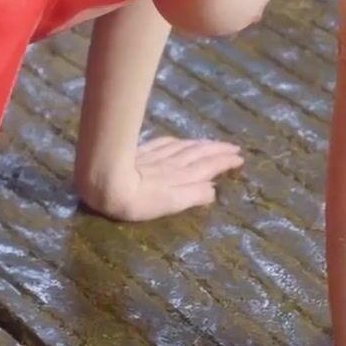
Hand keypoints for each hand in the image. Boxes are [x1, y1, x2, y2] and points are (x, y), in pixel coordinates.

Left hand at [78, 137, 243, 222]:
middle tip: (234, 147)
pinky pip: (168, 143)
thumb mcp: (170, 204)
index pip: (208, 167)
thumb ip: (192, 195)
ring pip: (185, 147)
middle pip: (199, 154)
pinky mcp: (142, 152)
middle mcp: (173, 164)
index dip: (224, 162)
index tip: (240, 158)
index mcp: (181, 177)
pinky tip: (180, 141)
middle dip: (218, 150)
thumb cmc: (138, 201)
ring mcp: (157, 156)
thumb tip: (214, 189)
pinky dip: (180, 142)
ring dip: (202, 144)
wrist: (105, 182)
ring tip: (214, 143)